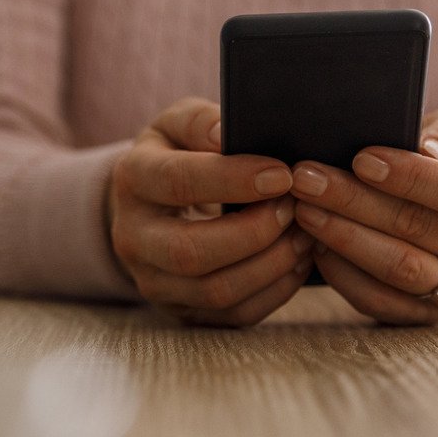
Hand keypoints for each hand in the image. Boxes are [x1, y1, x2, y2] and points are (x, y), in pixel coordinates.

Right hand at [108, 97, 312, 326]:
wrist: (152, 206)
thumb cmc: (176, 155)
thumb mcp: (178, 124)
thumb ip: (201, 121)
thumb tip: (227, 135)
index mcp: (133, 179)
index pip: (177, 182)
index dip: (232, 179)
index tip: (282, 174)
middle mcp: (133, 237)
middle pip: (191, 251)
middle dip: (255, 232)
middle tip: (295, 208)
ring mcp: (153, 281)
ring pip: (216, 290)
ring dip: (271, 264)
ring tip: (304, 234)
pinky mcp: (181, 310)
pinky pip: (233, 315)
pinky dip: (275, 291)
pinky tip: (295, 262)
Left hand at [290, 105, 437, 323]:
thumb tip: (428, 150)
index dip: (411, 177)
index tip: (360, 159)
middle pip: (418, 228)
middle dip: (354, 201)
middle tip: (306, 178)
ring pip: (396, 267)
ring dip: (342, 237)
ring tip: (302, 209)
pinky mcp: (426, 315)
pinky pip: (377, 299)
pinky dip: (340, 272)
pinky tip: (313, 244)